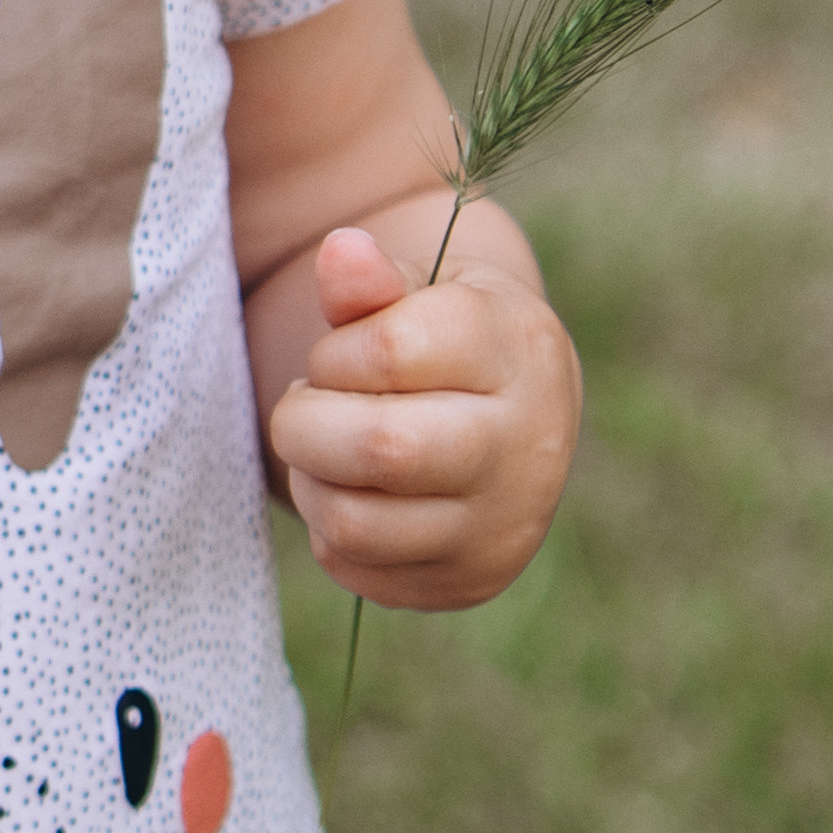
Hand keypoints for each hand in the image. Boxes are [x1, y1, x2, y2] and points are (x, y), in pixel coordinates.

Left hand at [267, 225, 580, 612]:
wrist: (520, 418)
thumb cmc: (453, 339)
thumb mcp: (427, 289)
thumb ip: (375, 279)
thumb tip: (340, 250)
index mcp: (518, 349)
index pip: (392, 352)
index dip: (335, 354)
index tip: (336, 352)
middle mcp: (527, 444)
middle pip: (380, 449)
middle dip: (305, 424)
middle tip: (306, 402)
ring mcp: (503, 525)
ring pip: (357, 523)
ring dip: (310, 479)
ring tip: (326, 446)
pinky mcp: (471, 582)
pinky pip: (357, 569)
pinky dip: (328, 528)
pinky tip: (353, 490)